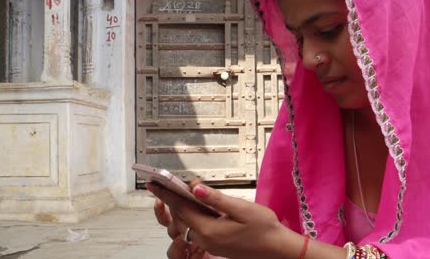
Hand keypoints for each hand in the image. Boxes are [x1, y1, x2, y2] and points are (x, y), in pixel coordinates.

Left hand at [148, 180, 302, 258]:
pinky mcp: (214, 244)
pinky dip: (192, 214)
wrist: (276, 249)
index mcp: (209, 230)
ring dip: (182, 207)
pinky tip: (199, 205)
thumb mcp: (241, 208)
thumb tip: (195, 188)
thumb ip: (216, 199)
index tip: (153, 184)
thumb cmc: (263, 228)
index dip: (166, 194)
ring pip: (186, 223)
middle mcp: (205, 239)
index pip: (181, 208)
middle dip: (174, 198)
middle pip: (180, 216)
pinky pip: (195, 228)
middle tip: (174, 181)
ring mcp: (209, 243)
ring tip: (186, 192)